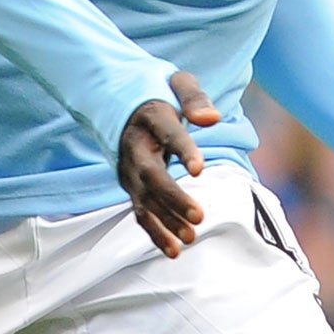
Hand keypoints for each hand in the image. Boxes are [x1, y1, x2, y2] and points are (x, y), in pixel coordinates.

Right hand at [117, 70, 220, 258]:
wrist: (121, 104)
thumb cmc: (160, 93)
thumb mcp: (178, 82)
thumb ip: (195, 98)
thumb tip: (212, 119)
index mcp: (150, 117)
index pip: (167, 134)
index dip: (182, 150)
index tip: (199, 169)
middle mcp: (135, 146)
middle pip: (152, 176)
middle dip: (174, 198)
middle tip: (200, 216)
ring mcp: (130, 170)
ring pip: (145, 200)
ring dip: (167, 221)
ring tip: (191, 238)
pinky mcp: (131, 187)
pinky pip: (141, 213)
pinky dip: (156, 233)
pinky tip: (174, 251)